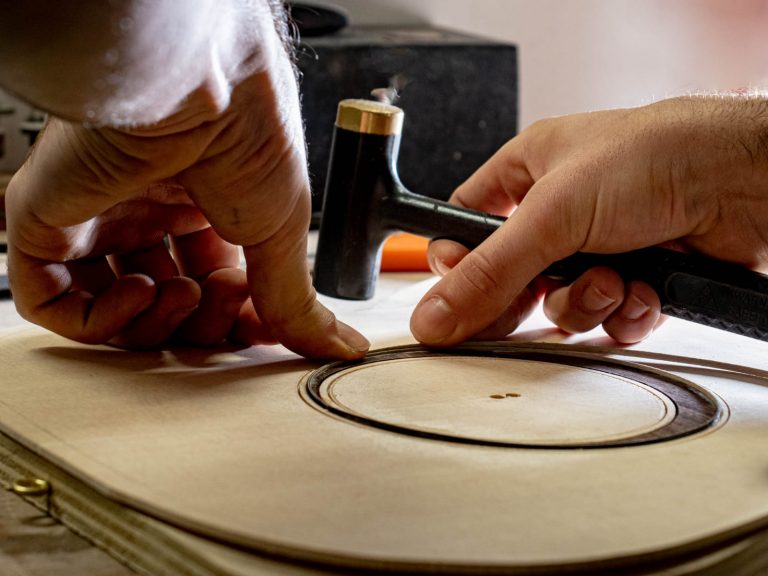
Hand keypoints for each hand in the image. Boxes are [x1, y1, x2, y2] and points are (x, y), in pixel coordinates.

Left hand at [5, 29, 368, 358]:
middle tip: (226, 301)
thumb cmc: (247, 135)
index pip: (209, 281)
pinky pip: (52, 300)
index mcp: (200, 205)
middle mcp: (145, 210)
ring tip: (184, 293)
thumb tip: (340, 345)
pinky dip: (99, 322)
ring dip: (154, 324)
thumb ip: (297, 301)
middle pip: (165, 299)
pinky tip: (142, 294)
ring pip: (109, 307)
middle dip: (202, 320)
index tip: (259, 330)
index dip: (233, 317)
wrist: (198, 90)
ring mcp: (94, 217)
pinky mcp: (45, 222)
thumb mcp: (283, 232)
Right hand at [410, 96, 767, 344]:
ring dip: (586, 303)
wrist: (742, 179)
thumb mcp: (551, 214)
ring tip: (611, 279)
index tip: (458, 295)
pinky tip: (642, 290)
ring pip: (562, 304)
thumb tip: (433, 315)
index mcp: (528, 173)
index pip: (467, 226)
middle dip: (530, 295)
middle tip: (533, 299)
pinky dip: (624, 312)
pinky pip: (608, 317)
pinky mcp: (637, 275)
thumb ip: (488, 273)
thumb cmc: (652, 157)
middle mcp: (560, 211)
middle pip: (512, 277)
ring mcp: (599, 245)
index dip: (459, 264)